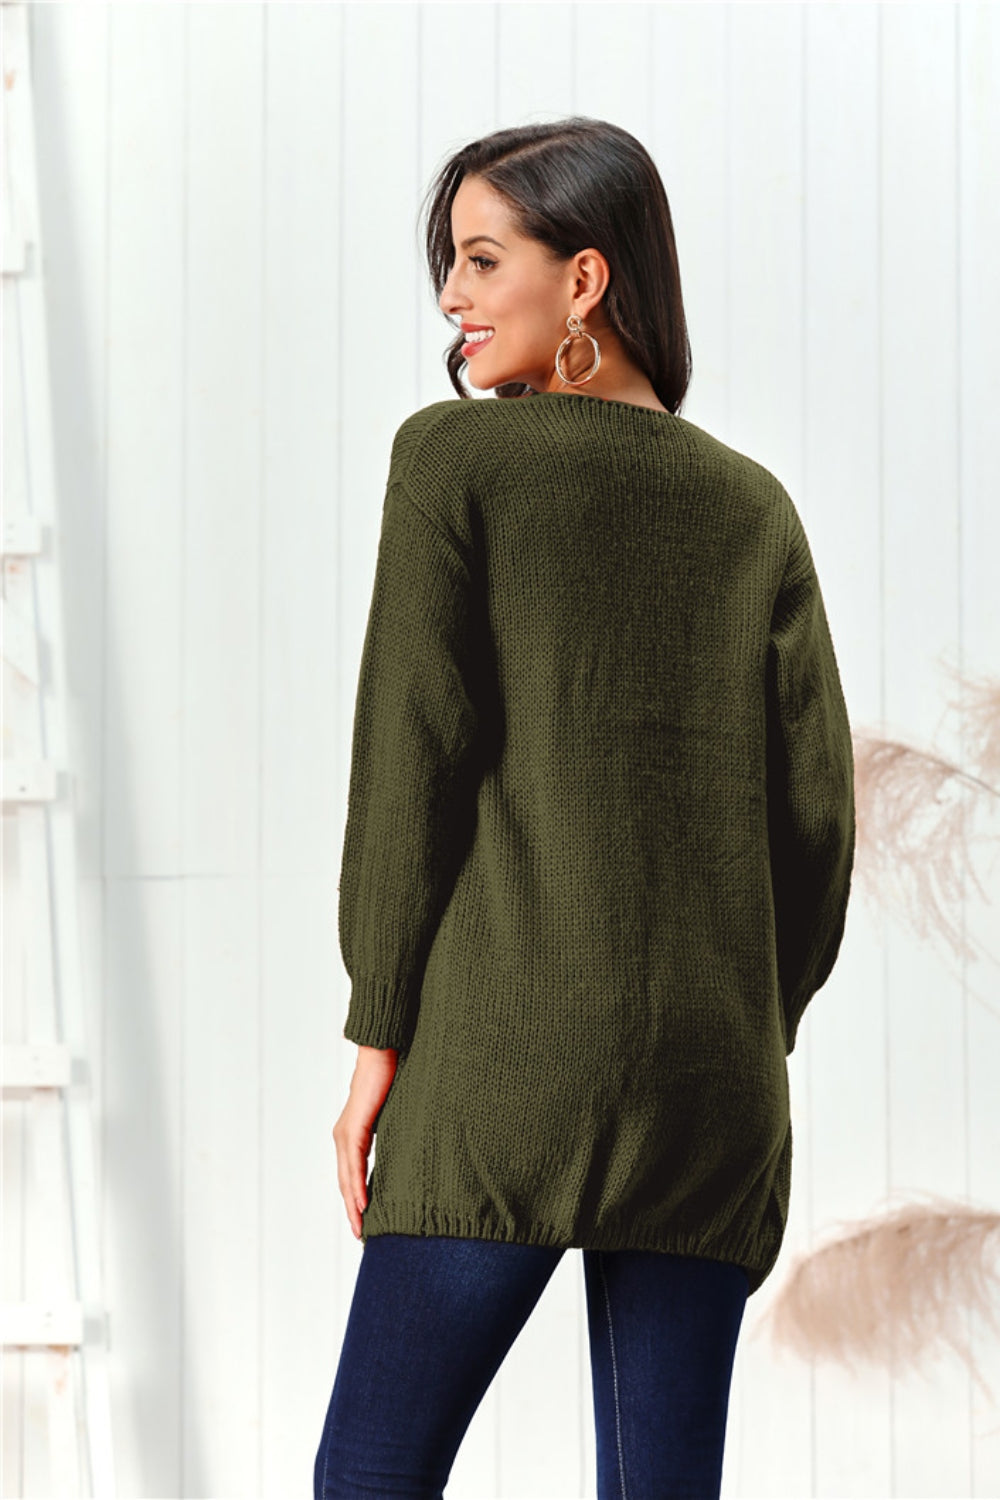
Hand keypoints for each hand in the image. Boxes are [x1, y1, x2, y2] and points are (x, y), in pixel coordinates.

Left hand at [332, 1045, 398, 1238]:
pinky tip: (362, 1205)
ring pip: (346, 1178)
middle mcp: (343, 1137)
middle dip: (353, 1211)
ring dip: (353, 1205)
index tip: (365, 1222)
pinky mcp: (353, 1128)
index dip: (356, 1200)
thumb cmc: (391, 1078)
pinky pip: (353, 1164)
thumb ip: (394, 1134)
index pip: (352, 1175)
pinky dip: (357, 1186)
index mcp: (352, 1135)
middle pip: (345, 1183)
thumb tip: (408, 1150)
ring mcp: (345, 1133)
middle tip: (361, 1236)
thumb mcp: (395, 1114)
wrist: (383, 1052)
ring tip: (361, 1228)